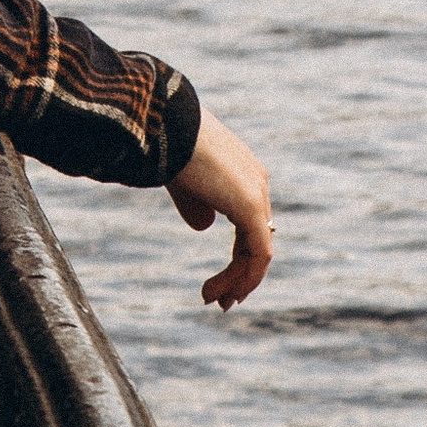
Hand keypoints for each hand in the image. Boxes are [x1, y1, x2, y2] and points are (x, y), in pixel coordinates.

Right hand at [167, 107, 273, 308]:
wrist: (169, 124)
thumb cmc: (170, 145)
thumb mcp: (182, 180)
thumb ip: (195, 204)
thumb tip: (204, 227)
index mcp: (244, 173)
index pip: (249, 223)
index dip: (237, 256)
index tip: (216, 280)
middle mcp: (257, 183)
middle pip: (256, 240)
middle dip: (239, 274)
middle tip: (219, 301)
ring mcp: (257, 195)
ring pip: (257, 252)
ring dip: (237, 281)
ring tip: (213, 302)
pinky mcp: (252, 208)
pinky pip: (257, 255)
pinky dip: (243, 278)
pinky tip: (224, 293)